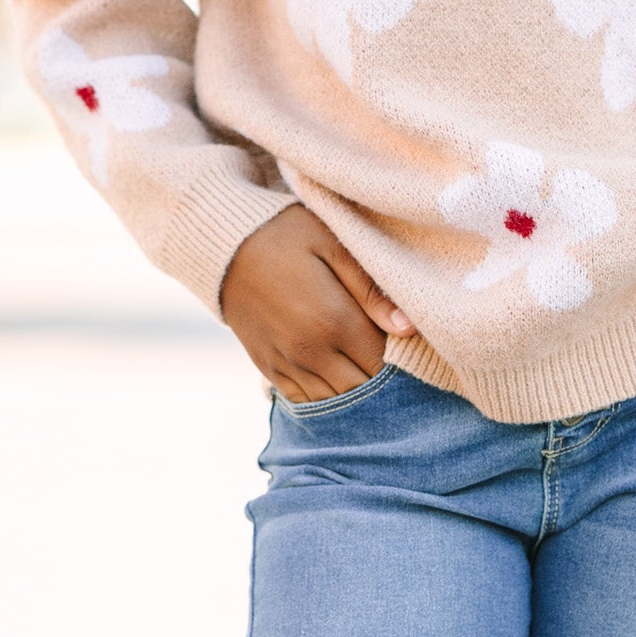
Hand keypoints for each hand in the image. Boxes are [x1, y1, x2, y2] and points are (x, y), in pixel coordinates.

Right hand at [220, 203, 412, 402]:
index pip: (384, 361)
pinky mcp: (269, 369)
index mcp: (333, 320)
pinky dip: (328, 397)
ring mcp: (287, 364)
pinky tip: (339, 378)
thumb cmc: (286, 236)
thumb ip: (371, 288)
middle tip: (396, 363)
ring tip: (368, 370)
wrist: (223, 246)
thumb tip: (409, 329)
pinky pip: (307, 401)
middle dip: (384, 381)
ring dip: (357, 393)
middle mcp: (310, 351)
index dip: (403, 360)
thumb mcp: (332, 245)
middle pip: (364, 388)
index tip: (411, 347)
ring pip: (337, 400)